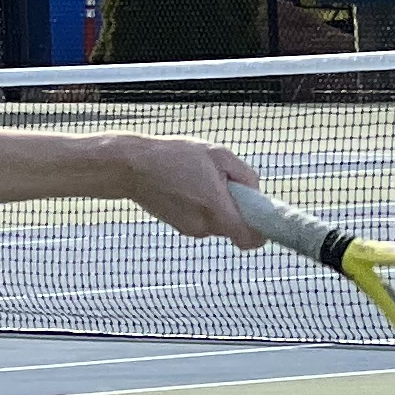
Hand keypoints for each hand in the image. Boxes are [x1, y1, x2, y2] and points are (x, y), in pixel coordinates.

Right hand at [118, 142, 261, 243]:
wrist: (132, 167)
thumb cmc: (175, 156)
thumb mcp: (219, 154)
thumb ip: (245, 176)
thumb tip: (256, 193)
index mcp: (218, 210)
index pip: (251, 240)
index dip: (262, 231)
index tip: (261, 215)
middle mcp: (205, 227)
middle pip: (236, 227)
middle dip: (237, 208)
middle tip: (224, 181)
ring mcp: (190, 229)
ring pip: (219, 223)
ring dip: (219, 206)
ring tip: (200, 179)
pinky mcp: (179, 226)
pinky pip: (203, 220)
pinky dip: (203, 207)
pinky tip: (188, 186)